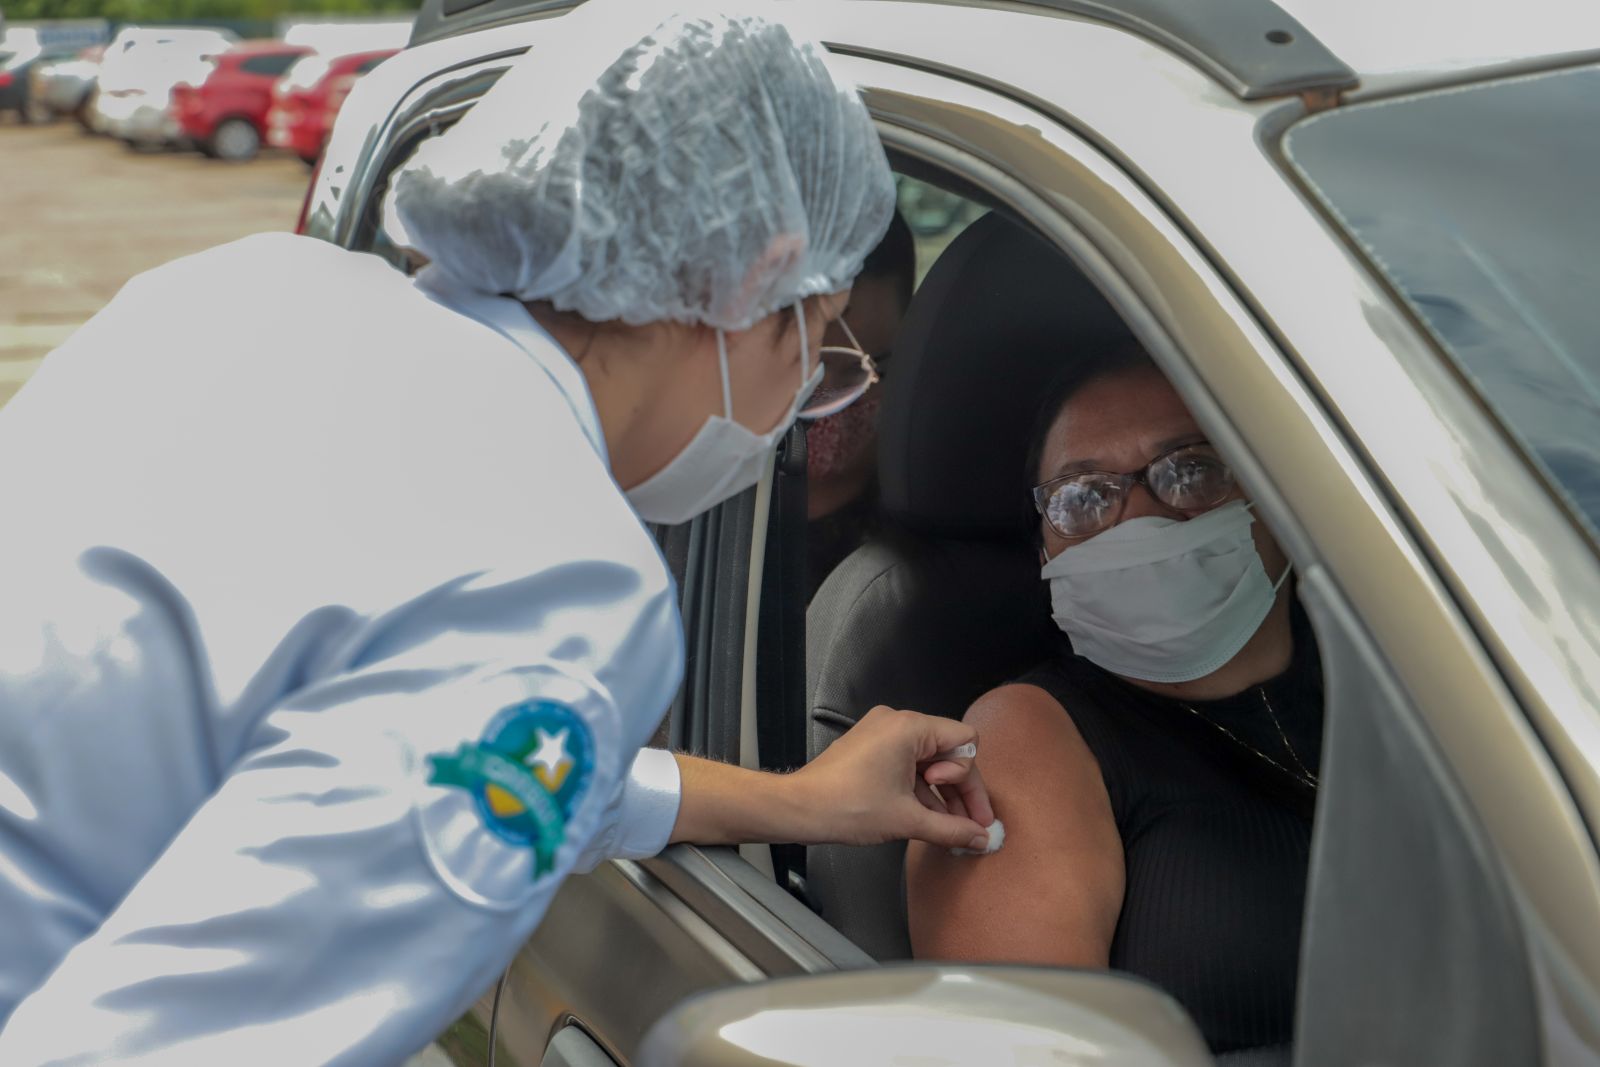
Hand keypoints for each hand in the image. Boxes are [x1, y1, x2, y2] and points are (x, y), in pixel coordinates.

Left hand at [789, 706, 993, 850]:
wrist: (800, 809)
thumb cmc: (846, 807)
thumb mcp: (907, 821)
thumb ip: (952, 829)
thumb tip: (980, 838)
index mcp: (909, 728)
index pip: (964, 742)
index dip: (970, 780)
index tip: (967, 811)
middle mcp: (897, 722)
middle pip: (948, 752)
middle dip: (961, 790)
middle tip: (973, 825)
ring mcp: (883, 733)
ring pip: (929, 760)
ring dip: (941, 793)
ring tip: (951, 828)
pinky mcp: (873, 747)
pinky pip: (909, 763)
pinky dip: (920, 788)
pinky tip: (929, 817)